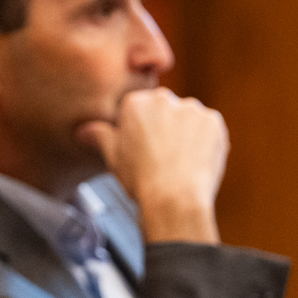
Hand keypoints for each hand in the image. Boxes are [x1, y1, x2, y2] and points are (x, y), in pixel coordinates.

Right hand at [78, 87, 227, 242]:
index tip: (144, 152)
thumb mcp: (113, 157)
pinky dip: (206, 143)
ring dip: (187, 135)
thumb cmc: (141, 179)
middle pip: (165, 112)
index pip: (140, 111)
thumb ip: (100, 136)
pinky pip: (209, 129)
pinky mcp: (214, 122)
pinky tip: (196, 162)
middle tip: (163, 159)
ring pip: (189, 120)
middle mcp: (164, 98)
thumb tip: (83, 131)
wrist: (174, 198)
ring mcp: (192, 109)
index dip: (142, 134)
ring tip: (181, 163)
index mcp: (136, 103)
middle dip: (165, 130)